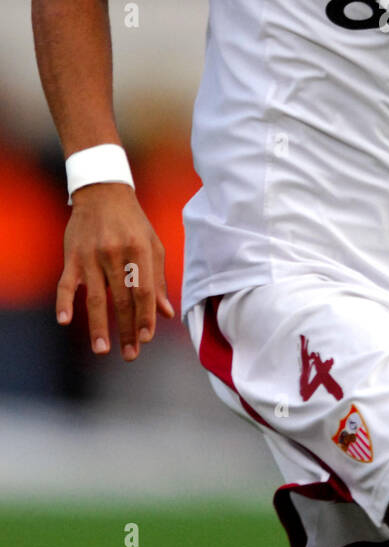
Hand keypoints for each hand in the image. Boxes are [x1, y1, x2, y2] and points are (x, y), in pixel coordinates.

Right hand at [56, 184, 173, 360]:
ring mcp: (91, 256)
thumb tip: (165, 313)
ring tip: (103, 350)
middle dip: (127, 330)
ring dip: (98, 326)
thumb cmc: (132, 222)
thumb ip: (159, 279)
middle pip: (122, 299)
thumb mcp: (152, 244)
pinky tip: (65, 321)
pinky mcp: (72, 257)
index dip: (146, 317)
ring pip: (95, 298)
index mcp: (139, 250)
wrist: (103, 192)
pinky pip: (66, 283)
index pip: (144, 291)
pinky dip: (64, 302)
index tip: (146, 338)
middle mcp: (115, 254)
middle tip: (130, 354)